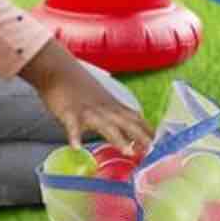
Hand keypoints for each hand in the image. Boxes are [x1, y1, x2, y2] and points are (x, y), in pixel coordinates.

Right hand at [21, 39, 153, 155]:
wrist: (59, 69)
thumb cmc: (78, 87)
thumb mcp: (100, 100)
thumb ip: (111, 114)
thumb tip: (121, 130)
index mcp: (112, 106)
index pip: (135, 119)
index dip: (147, 131)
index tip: (160, 143)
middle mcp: (105, 108)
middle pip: (127, 122)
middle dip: (141, 136)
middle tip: (153, 150)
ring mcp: (88, 110)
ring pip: (105, 125)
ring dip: (117, 138)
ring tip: (128, 151)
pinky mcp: (69, 112)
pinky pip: (72, 125)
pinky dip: (75, 136)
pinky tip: (77, 147)